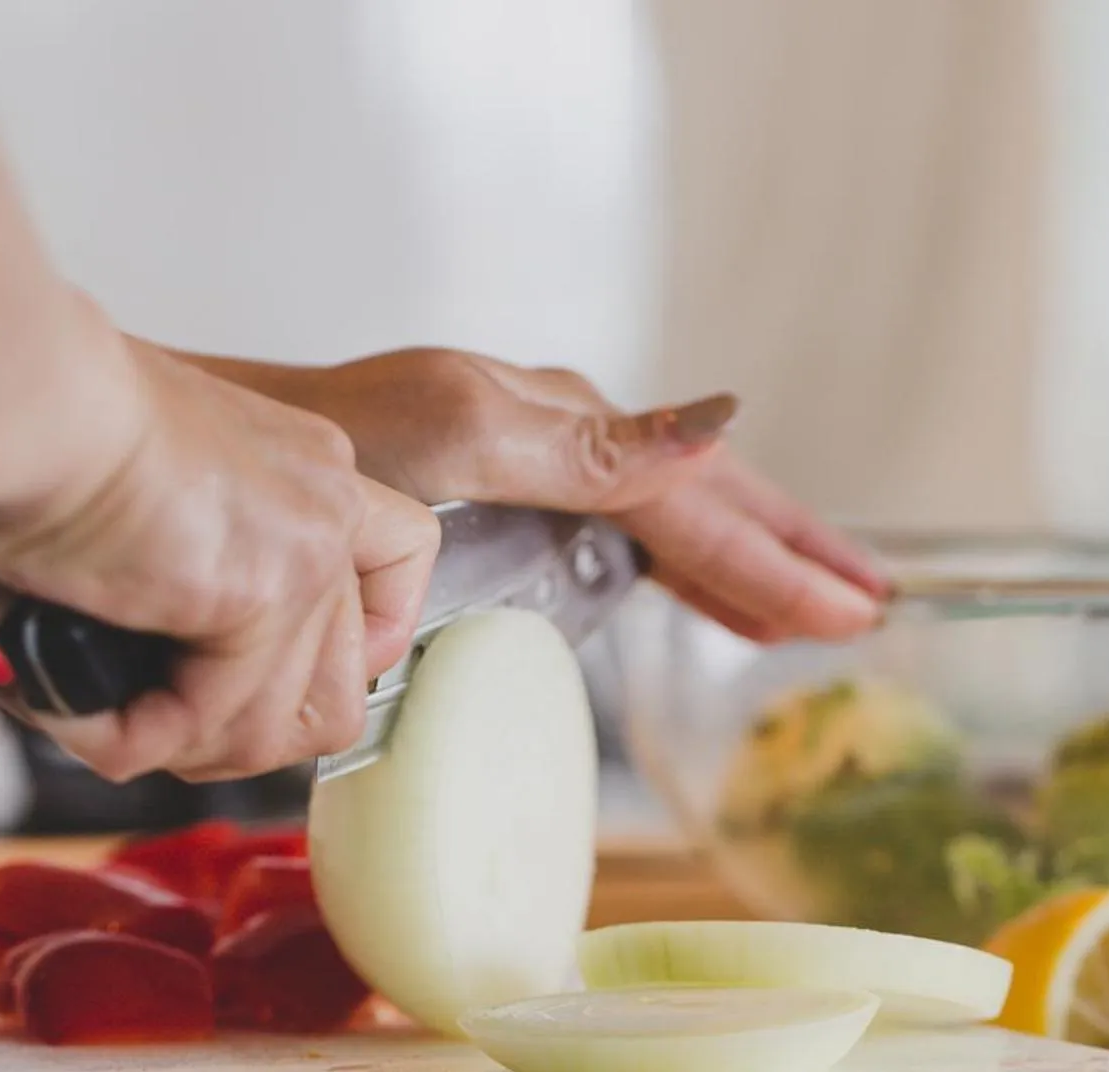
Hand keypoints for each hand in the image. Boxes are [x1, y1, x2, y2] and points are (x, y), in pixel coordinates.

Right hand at [0, 338, 437, 782]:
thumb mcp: (121, 527)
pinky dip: (130, 735)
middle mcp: (323, 500)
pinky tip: (70, 701)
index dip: (330, 663)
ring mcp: (309, 545)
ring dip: (176, 744)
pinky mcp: (271, 587)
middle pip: (343, 686)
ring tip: (90, 711)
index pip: (393, 574)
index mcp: (296, 471)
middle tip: (136, 721)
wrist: (0, 391)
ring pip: (278, 723)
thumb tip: (128, 703)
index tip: (243, 687)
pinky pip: (219, 721)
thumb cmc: (15, 433)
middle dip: (234, 734)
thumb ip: (164, 616)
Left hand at [177, 347, 888, 642]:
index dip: (781, 562)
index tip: (853, 611)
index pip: (704, 511)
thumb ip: (595, 444)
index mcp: (572, 432)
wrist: (239, 461)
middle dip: (790, 557)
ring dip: (747, 569)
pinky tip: (702, 597)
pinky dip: (679, 575)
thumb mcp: (469, 435)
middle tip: (868, 604)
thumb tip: (723, 424)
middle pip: (708, 510)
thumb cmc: (335, 447)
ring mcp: (539, 480)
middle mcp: (566, 448)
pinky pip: (621, 543)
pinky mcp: (506, 512)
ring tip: (812, 607)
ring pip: (674, 530)